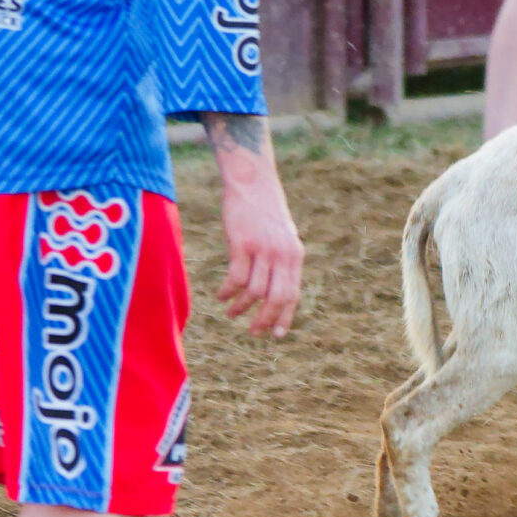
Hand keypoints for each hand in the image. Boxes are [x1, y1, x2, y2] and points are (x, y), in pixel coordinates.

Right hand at [217, 173, 303, 336]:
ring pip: (254, 291)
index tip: (276, 335)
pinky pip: (235, 278)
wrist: (252, 182)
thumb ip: (283, 262)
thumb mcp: (283, 237)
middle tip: (253, 332)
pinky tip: (221, 295)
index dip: (284, 317)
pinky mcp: (242, 243)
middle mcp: (283, 254)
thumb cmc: (265, 212)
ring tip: (231, 312)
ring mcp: (263, 249)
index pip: (293, 294)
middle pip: (276, 298)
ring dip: (241, 307)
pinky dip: (227, 291)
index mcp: (295, 255)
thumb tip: (275, 293)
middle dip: (264, 319)